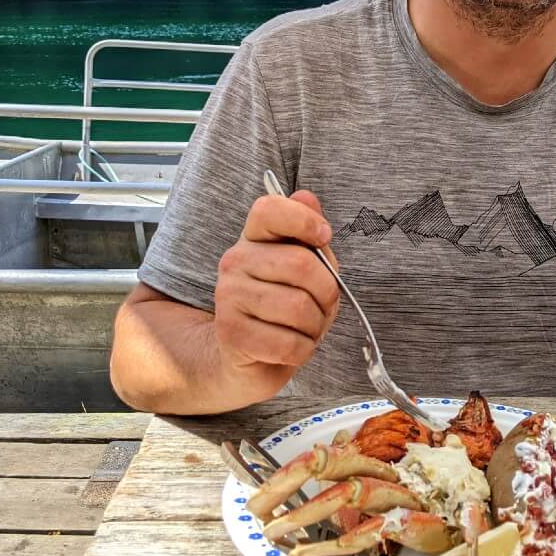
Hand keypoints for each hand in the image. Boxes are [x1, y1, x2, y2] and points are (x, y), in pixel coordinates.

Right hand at [212, 190, 339, 394]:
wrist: (246, 358)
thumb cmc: (284, 308)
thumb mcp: (304, 268)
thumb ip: (309, 235)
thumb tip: (306, 196)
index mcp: (254, 238)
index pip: (270, 209)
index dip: (305, 220)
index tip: (324, 237)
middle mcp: (235, 261)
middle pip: (301, 264)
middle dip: (327, 292)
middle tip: (322, 306)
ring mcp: (228, 297)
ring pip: (299, 307)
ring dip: (316, 326)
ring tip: (306, 328)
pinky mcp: (232, 334)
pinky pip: (289, 342)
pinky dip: (303, 350)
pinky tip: (292, 346)